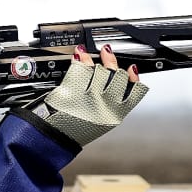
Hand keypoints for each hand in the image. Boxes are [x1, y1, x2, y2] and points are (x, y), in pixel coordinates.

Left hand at [33, 44, 147, 146]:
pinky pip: (80, 69)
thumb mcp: (103, 122)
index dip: (134, 77)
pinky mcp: (74, 91)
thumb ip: (114, 104)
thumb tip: (120, 82)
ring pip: (101, 70)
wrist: (56, 137)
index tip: (131, 69)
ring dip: (95, 58)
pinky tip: (78, 55)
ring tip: (89, 54)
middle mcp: (106, 105)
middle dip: (112, 61)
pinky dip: (80, 59)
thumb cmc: (78, 131)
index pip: (135, 91)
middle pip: (118, 76)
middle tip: (107, 53)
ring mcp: (90, 97)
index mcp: (116, 115)